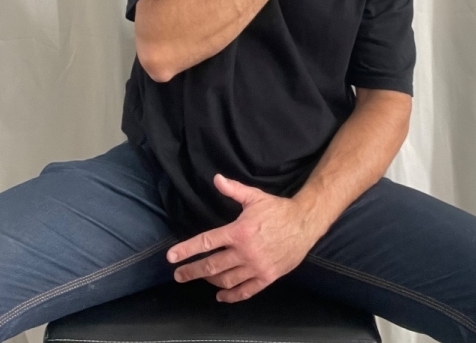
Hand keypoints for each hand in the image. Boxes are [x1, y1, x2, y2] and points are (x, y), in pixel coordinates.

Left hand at [166, 174, 317, 302]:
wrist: (304, 224)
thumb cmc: (277, 210)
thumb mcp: (254, 197)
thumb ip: (233, 189)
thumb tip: (217, 178)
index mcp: (239, 232)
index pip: (207, 242)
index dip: (187, 250)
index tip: (171, 257)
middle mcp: (245, 252)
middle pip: (212, 266)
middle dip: (192, 271)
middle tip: (178, 275)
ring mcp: (256, 267)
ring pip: (226, 280)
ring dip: (210, 281)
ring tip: (200, 278)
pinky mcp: (267, 277)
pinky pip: (246, 291)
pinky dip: (231, 296)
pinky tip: (221, 295)